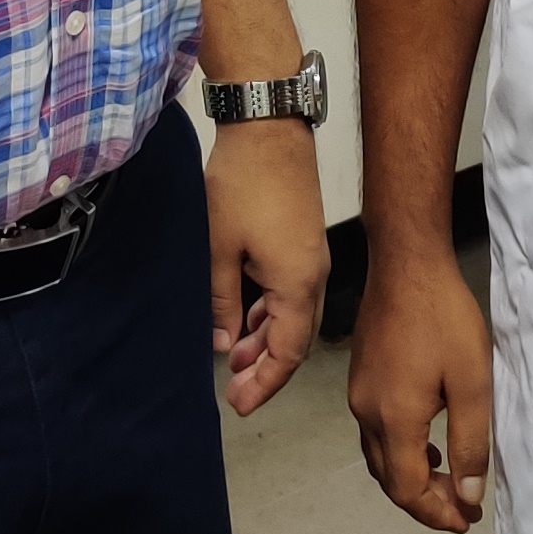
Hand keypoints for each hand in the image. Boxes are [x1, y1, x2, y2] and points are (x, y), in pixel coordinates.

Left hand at [205, 117, 326, 415]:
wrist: (268, 129)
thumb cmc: (243, 184)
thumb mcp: (220, 249)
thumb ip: (222, 302)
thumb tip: (223, 344)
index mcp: (297, 286)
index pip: (287, 354)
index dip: (264, 384)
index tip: (239, 404)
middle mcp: (313, 278)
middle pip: (295, 341)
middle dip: (266, 370)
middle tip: (235, 391)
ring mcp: (311, 260)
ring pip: (294, 317)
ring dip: (266, 341)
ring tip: (236, 359)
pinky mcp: (303, 243)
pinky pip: (292, 293)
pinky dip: (271, 314)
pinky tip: (247, 319)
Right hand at [348, 247, 494, 531]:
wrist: (406, 264)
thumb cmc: (444, 319)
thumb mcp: (472, 383)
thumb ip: (470, 444)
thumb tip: (467, 496)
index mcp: (394, 419)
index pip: (407, 489)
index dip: (436, 514)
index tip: (467, 520)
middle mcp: (366, 413)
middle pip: (388, 479)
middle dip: (424, 502)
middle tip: (461, 507)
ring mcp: (358, 395)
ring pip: (379, 457)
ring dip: (410, 477)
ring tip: (447, 480)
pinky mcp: (360, 378)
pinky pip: (374, 432)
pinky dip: (399, 451)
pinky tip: (425, 440)